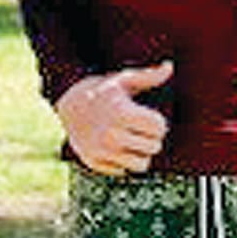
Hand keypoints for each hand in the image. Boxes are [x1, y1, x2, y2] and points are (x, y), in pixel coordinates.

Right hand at [55, 63, 172, 174]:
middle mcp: (110, 135)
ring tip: (133, 141)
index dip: (158, 123)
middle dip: (152, 138)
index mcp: (121, 113)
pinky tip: (116, 147)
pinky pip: (123, 171)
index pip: (159, 128)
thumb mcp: (124, 80)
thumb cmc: (102, 90)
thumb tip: (169, 67)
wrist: (67, 103)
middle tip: (141, 129)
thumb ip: (149, 76)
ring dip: (141, 153)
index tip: (149, 117)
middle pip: (154, 147)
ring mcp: (101, 151)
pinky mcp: (94, 162)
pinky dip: (123, 161)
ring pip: (141, 164)